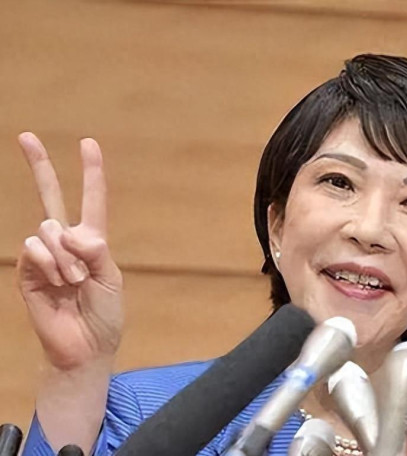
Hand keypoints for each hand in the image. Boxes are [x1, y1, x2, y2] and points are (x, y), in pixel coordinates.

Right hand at [17, 132, 122, 370]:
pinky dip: (51, 264)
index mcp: (92, 242)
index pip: (92, 201)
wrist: (85, 346)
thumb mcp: (111, 281)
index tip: (88, 143)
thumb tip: (72, 232)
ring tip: (75, 281)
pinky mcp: (28, 271)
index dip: (91, 173)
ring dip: (66, 256)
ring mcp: (45, 256)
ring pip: (49, 229)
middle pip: (51, 197)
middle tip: (25, 136)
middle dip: (39, 166)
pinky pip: (34, 250)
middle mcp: (66, 243)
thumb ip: (96, 253)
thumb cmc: (104, 314)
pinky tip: (59, 283)